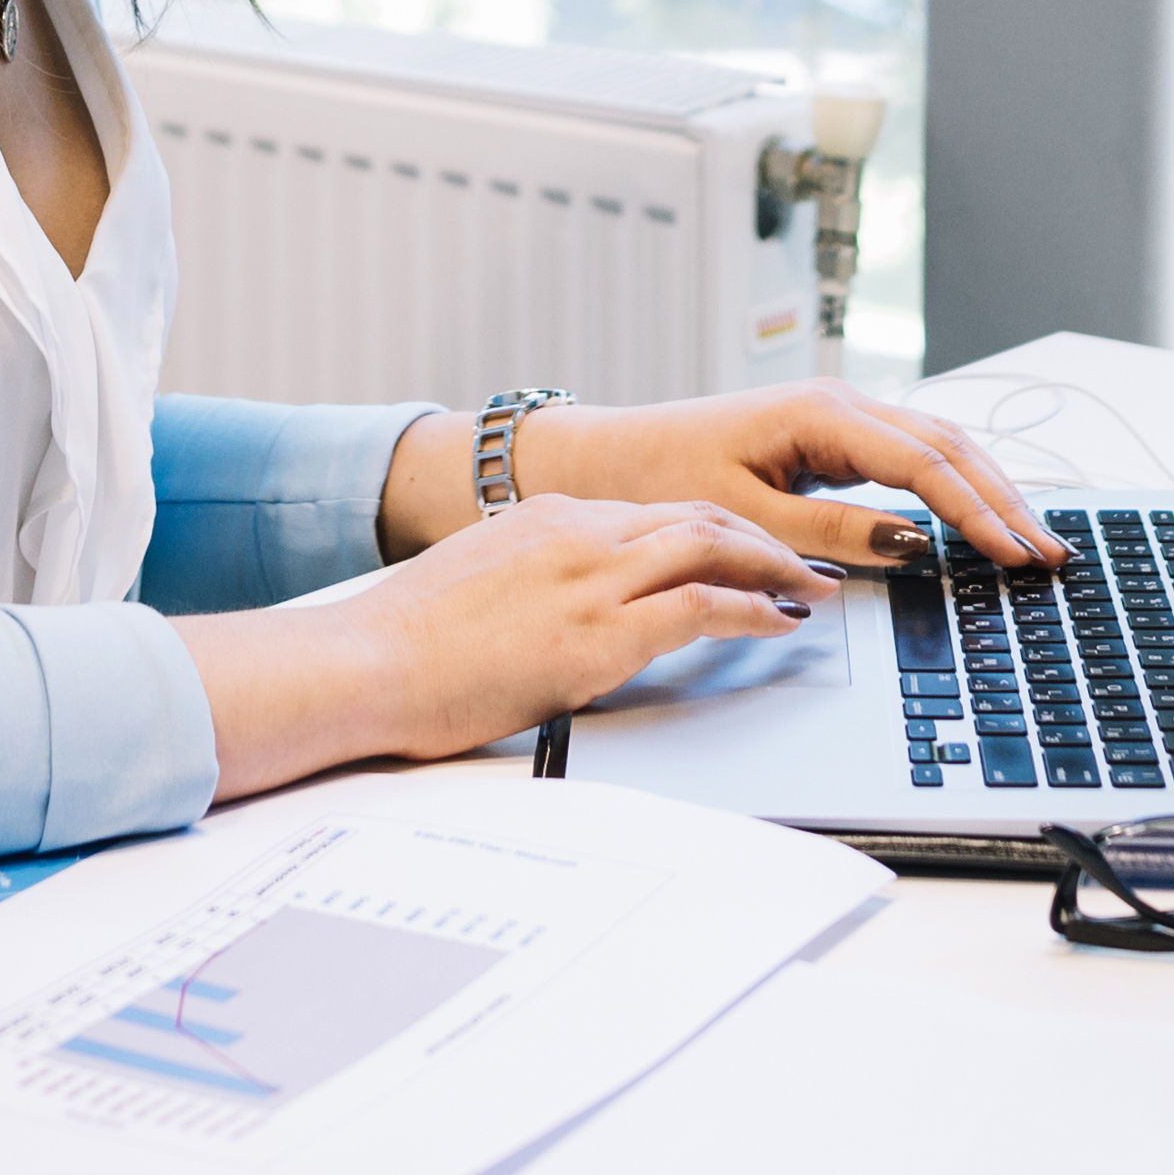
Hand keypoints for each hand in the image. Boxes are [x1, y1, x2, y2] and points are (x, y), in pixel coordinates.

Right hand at [185, 496, 837, 797]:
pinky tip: (781, 622)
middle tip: (801, 561)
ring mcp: (591, 578)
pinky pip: (702, 605)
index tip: (742, 547)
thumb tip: (547, 616)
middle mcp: (576, 532)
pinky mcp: (599, 632)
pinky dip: (754, 608)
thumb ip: (524, 587)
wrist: (362, 662)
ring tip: (811, 588)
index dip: (710, 529)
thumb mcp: (472, 590)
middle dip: (758, 537)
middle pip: (696, 515)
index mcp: (544, 519)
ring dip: (773, 566)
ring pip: (713, 546)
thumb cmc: (399, 644)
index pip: (651, 512)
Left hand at [511, 378, 1065, 571]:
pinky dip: (955, 486)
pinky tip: (982, 520)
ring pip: (939, 446)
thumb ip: (829, 533)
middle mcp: (839, 403)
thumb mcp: (743, 514)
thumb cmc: (660, 477)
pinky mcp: (833, 438)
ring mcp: (839, 416)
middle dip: (1005, 499)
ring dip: (988, 491)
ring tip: (1035, 540)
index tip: (1018, 554)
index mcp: (820, 413)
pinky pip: (912, 457)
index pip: (926, 463)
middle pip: (949, 446)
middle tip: (1054, 554)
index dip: (979, 512)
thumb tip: (912, 546)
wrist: (607, 456)